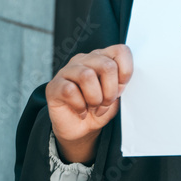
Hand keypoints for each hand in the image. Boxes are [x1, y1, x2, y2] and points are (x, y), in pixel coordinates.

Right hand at [46, 44, 132, 162]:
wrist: (78, 129)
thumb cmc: (97, 110)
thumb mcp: (115, 99)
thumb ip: (120, 87)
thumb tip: (122, 82)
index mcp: (102, 58)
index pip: (120, 51)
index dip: (126, 72)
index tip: (121, 88)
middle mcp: (85, 59)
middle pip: (107, 66)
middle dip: (110, 91)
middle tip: (105, 104)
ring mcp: (68, 70)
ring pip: (87, 75)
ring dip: (95, 98)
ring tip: (93, 107)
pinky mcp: (54, 85)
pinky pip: (70, 91)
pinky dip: (80, 105)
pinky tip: (81, 111)